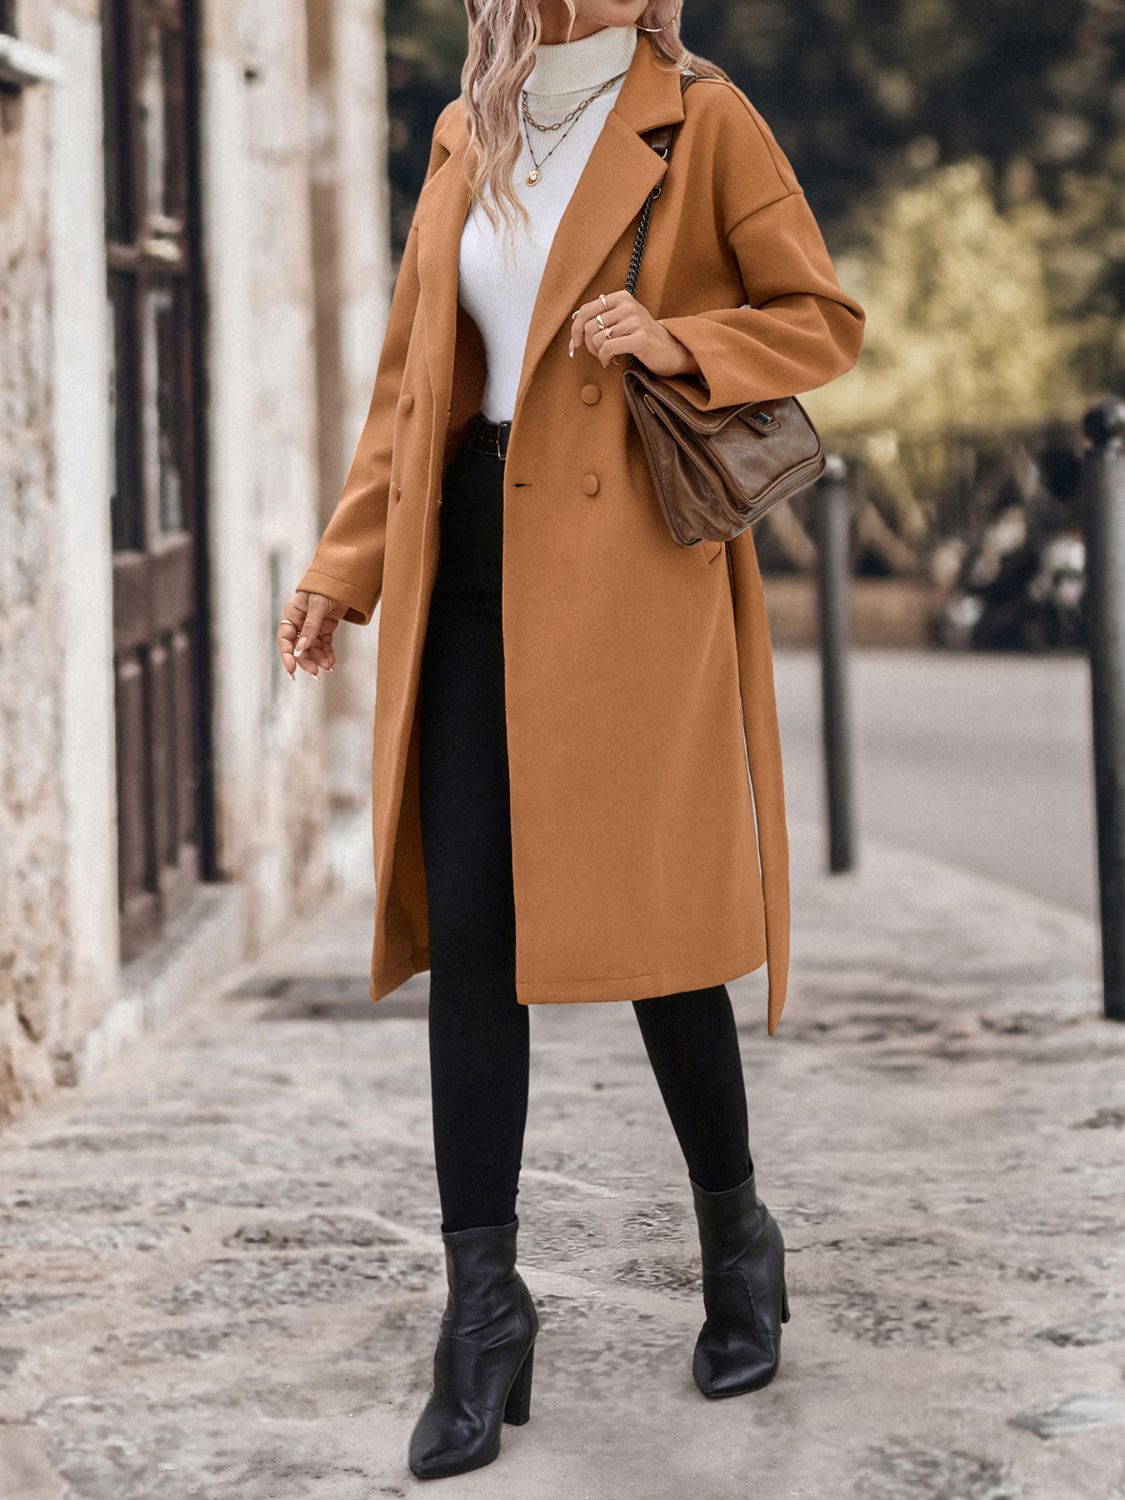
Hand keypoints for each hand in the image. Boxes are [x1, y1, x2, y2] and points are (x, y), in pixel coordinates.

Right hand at [277, 590, 345, 678]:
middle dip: (306, 660)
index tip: (292, 670)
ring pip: (312, 648)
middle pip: (299, 647)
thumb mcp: (317, 605)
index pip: (285, 638)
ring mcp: (313, 626)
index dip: (287, 655)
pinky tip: (331, 662)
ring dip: (319, 659)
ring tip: (328, 667)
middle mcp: (300, 622)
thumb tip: (301, 649)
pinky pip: (324, 645)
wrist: (345, 578)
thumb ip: (310, 627)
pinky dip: (327, 654)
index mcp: (292, 613)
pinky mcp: (326, 628)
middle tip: (315, 673)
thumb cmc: (326, 586)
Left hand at [568, 290, 701, 376]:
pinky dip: (605, 358)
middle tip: (598, 354)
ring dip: (598, 353)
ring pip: (597, 339)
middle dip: (588, 345)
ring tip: (607, 357)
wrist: (671, 350)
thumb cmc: (642, 337)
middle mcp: (628, 305)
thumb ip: (602, 317)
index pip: (585, 310)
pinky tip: (612, 361)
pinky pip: (607, 348)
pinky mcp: (639, 338)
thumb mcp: (623, 320)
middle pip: (589, 326)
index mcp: (621, 297)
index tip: (575, 344)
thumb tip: (574, 325)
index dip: (575, 329)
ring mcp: (635, 321)